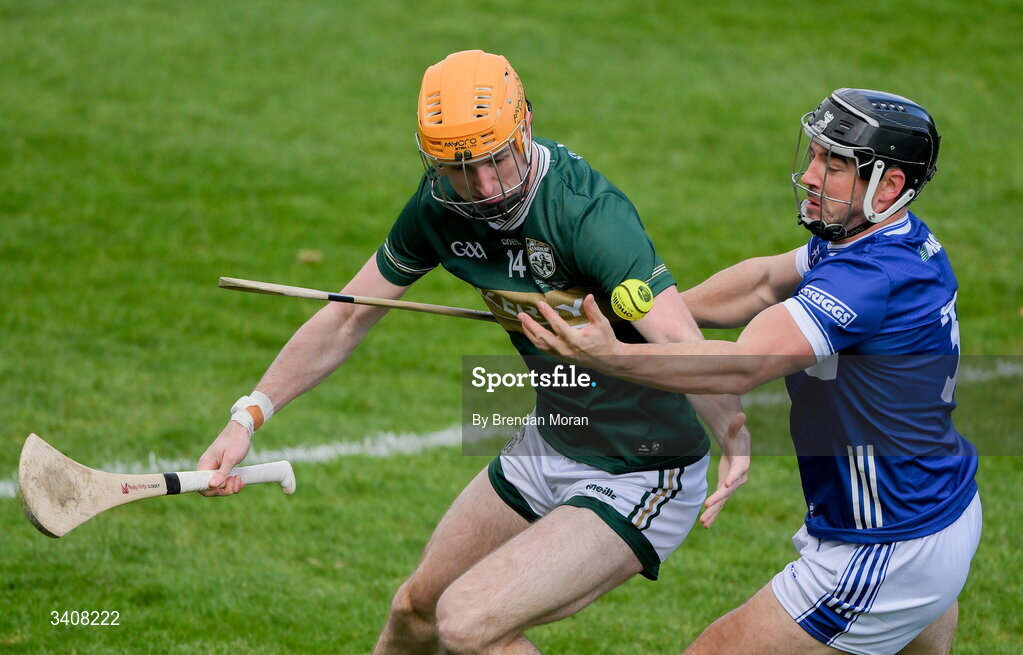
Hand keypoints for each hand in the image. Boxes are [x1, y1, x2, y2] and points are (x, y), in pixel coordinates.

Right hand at [197, 421, 251, 495]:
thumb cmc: (236, 440)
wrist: (242, 429)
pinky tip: (240, 479)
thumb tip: (212, 486)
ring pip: (219, 486)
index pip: (200, 485)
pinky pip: (224, 481)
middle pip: (211, 488)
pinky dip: (233, 483)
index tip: (224, 487)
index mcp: (205, 464)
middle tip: (236, 481)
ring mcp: (215, 468)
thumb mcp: (230, 457)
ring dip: (231, 487)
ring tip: (240, 479)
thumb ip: (222, 472)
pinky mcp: (222, 468)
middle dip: (225, 489)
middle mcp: (208, 467)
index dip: (211, 491)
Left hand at [518, 295, 621, 367]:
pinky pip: (543, 349)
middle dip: (530, 325)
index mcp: (575, 340)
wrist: (608, 360)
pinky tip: (530, 332)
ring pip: (540, 345)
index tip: (540, 304)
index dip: (548, 315)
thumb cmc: (605, 340)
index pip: (558, 326)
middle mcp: (565, 349)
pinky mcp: (560, 357)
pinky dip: (535, 340)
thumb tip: (588, 296)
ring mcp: (561, 354)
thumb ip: (593, 310)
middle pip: (543, 337)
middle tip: (521, 314)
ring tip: (522, 322)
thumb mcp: (602, 324)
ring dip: (529, 333)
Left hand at [699, 412, 749, 527]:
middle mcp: (739, 479)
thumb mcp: (734, 431)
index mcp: (742, 465)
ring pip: (722, 501)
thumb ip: (736, 425)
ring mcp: (731, 486)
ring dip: (713, 512)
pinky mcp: (725, 490)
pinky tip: (705, 524)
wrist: (739, 448)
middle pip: (728, 490)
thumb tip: (740, 414)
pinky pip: (719, 503)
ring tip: (703, 522)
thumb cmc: (736, 438)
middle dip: (718, 498)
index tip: (726, 485)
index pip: (737, 473)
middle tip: (707, 506)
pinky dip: (713, 513)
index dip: (732, 478)